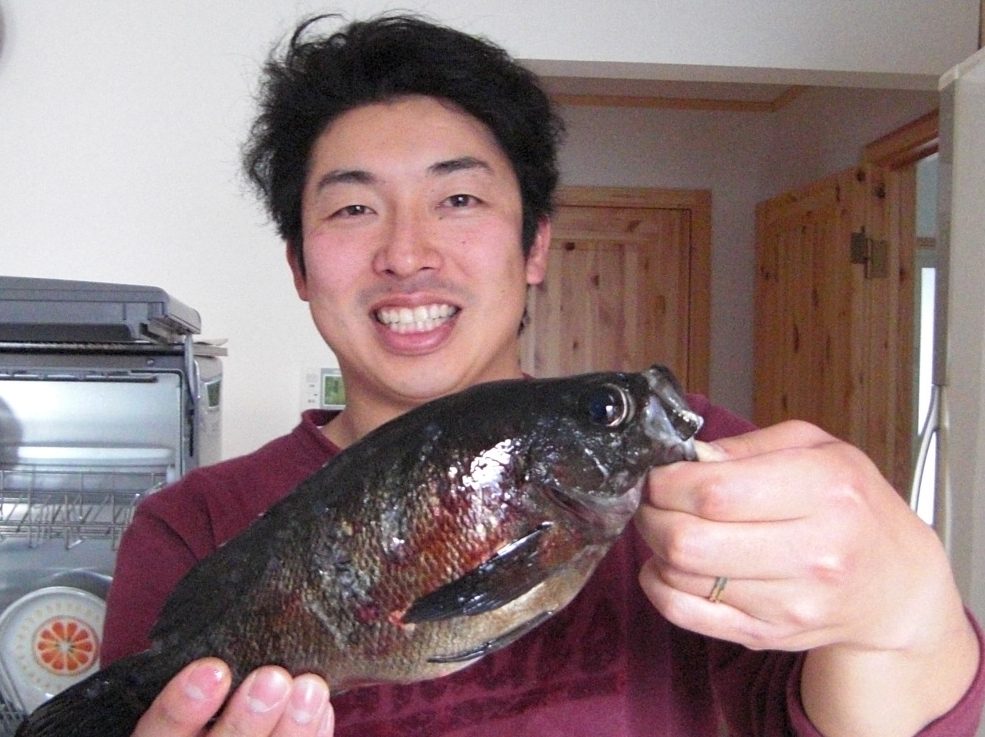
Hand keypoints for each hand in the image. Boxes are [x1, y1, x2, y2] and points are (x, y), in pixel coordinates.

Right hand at [131, 658, 333, 736]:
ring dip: (290, 731)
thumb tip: (235, 630)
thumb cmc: (201, 710)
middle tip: (273, 679)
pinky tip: (322, 711)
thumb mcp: (184, 694)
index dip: (180, 706)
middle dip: (245, 720)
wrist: (228, 731)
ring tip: (310, 689)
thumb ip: (201, 677)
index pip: (157, 732)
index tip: (212, 670)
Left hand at [634, 420, 978, 735]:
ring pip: (680, 577)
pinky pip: (684, 614)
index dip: (668, 481)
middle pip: (689, 540)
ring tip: (668, 527)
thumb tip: (689, 458)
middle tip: (653, 501)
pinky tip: (670, 566)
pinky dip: (660, 585)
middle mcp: (813, 552)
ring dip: (655, 547)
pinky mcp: (767, 635)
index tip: (660, 474)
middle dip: (652, 514)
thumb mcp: (817, 449)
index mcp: (825, 490)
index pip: (716, 491)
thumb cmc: (851, 505)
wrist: (895, 584)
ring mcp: (790, 603)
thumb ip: (748, 447)